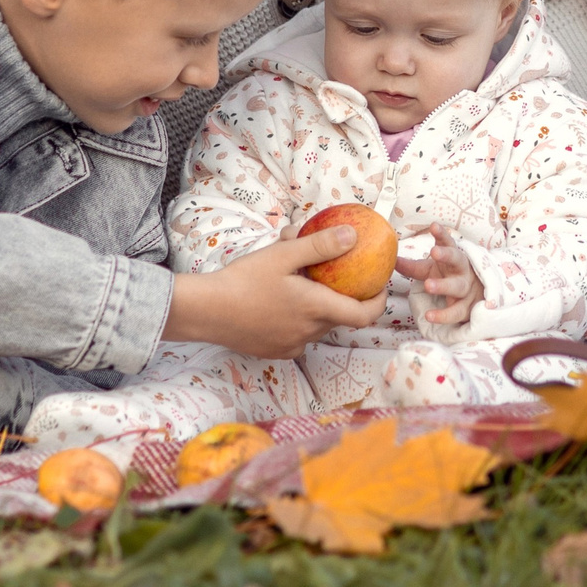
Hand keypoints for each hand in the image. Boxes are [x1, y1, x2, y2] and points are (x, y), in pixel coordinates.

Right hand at [164, 229, 386, 357]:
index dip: (378, 303)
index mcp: (316, 308)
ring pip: (317, 326)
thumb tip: (353, 235)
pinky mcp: (275, 351)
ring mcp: (292, 345)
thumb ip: (319, 245)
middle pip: (339, 318)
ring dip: (318, 308)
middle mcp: (309, 332)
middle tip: (333, 275)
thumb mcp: (282, 254)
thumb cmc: (243, 280)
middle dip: (342, 297)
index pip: (363, 315)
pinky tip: (280, 304)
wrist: (206, 311)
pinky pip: (298, 336)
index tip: (380, 287)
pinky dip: (299, 321)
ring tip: (300, 284)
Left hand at [392, 222, 482, 325]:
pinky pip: (456, 312)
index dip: (441, 235)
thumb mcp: (430, 269)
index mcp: (453, 257)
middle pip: (457, 260)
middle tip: (434, 251)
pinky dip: (443, 315)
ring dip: (443, 285)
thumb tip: (391, 260)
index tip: (434, 226)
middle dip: (447, 255)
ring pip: (457, 286)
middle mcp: (462, 271)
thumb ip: (412, 266)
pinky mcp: (466, 308)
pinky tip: (430, 316)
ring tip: (428, 285)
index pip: (448, 243)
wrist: (475, 297)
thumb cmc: (449, 277)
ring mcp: (466, 289)